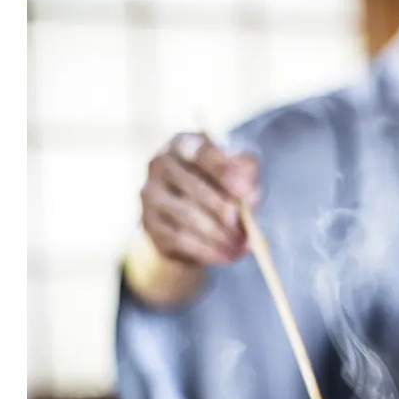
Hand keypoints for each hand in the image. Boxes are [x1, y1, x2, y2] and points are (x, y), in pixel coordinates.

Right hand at [141, 132, 260, 266]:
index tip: (245, 190)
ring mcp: (151, 194)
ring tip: (243, 247)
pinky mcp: (150, 224)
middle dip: (224, 210)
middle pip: (194, 187)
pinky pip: (180, 240)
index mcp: (185, 143)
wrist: (198, 216)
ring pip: (187, 217)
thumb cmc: (224, 183)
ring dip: (219, 235)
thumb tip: (246, 195)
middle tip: (246, 228)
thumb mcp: (241, 170)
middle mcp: (160, 163)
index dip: (224, 171)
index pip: (202, 152)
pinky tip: (227, 256)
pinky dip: (208, 250)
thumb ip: (247, 174)